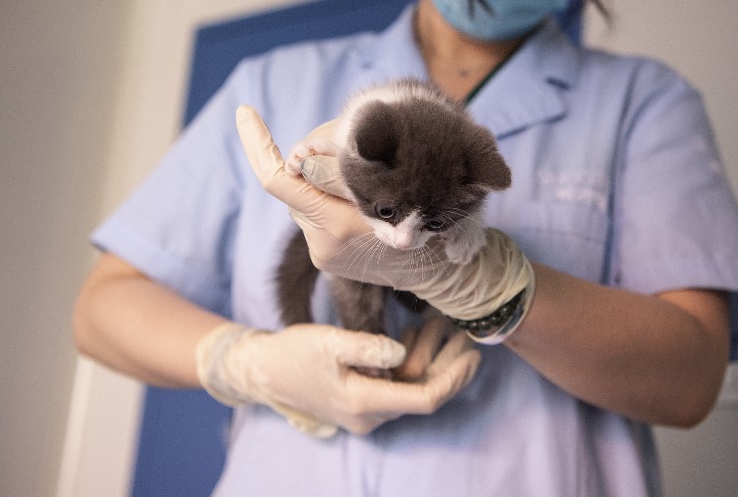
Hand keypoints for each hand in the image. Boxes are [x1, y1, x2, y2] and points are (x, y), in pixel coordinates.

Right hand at [195, 319, 479, 436]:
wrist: (263, 371)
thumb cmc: (294, 353)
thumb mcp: (328, 342)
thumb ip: (367, 347)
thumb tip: (402, 352)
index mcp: (364, 402)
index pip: (423, 398)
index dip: (453, 379)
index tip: (474, 355)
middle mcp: (370, 414)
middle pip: (423, 393)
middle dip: (449, 363)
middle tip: (468, 333)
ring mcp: (367, 410)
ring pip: (413, 387)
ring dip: (431, 357)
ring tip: (443, 324)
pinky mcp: (364, 399)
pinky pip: (398, 384)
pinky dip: (411, 360)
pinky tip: (417, 332)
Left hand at [235, 106, 533, 323]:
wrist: (440, 272)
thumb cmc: (426, 219)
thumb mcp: (394, 186)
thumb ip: (342, 169)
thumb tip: (298, 157)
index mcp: (338, 223)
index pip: (278, 178)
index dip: (257, 142)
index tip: (244, 111)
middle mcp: (323, 242)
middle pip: (298, 183)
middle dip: (312, 166)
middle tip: (334, 149)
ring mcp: (322, 253)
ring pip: (307, 198)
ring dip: (325, 186)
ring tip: (365, 188)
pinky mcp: (325, 258)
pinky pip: (316, 216)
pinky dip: (331, 202)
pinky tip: (360, 204)